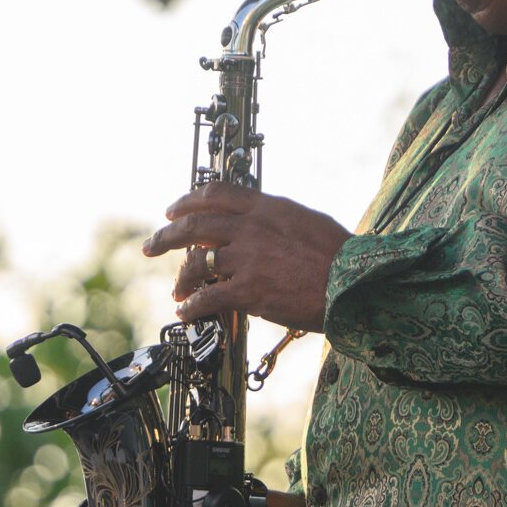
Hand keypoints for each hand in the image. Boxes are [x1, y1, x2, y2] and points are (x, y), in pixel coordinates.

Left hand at [141, 183, 351, 331]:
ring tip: (176, 288)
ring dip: (181, 277)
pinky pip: (207, 297)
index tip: (174, 210)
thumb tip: (265, 221)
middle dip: (167, 235)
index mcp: (267, 207)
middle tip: (153, 244)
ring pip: (196, 263)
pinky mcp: (248, 290)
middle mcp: (251, 228)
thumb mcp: (308, 221)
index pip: (216, 194)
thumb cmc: (341, 256)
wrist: (354, 283)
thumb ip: (280, 219)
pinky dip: (192, 305)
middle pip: (194, 225)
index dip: (189, 200)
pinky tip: (187, 312)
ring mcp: (247, 259)